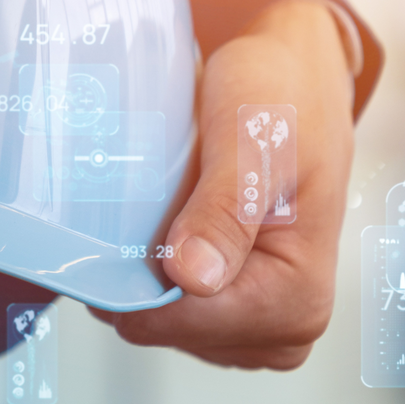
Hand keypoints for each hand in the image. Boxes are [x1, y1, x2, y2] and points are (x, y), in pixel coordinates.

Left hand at [106, 0, 356, 368]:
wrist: (290, 72)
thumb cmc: (281, 96)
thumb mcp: (252, 140)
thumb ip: (225, 209)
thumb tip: (194, 277)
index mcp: (298, 298)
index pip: (183, 323)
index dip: (134, 283)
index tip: (106, 232)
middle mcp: (286, 324)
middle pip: (167, 330)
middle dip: (138, 275)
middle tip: (140, 206)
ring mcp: (259, 320)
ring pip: (160, 322)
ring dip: (141, 270)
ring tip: (155, 210)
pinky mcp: (235, 306)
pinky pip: (169, 307)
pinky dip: (150, 269)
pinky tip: (157, 225)